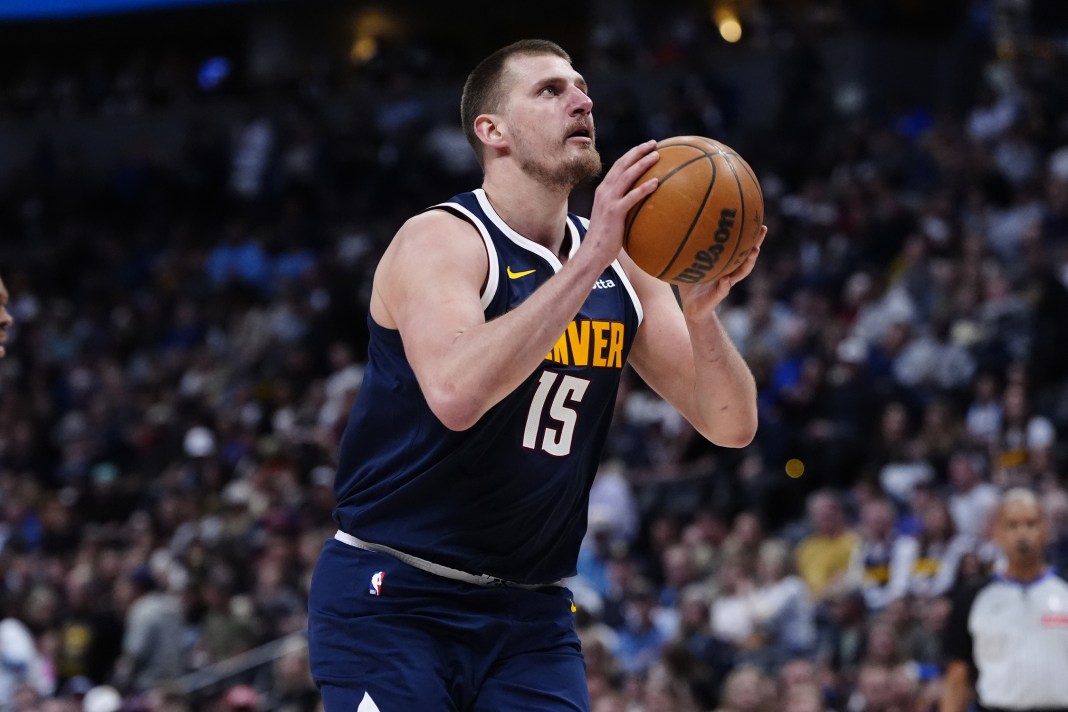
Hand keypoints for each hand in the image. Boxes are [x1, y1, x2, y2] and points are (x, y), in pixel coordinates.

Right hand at [582, 140, 659, 268]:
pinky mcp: (614, 212)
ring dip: (642, 163)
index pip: (618, 166)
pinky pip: (632, 197)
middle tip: (654, 144)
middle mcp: (604, 192)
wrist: (592, 253)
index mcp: (603, 191)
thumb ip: (622, 208)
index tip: (646, 147)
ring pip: (627, 176)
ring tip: (657, 155)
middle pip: (622, 165)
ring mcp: (608, 201)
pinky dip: (644, 188)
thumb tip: (641, 207)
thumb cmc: (605, 240)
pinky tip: (656, 182)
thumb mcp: (612, 218)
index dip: (632, 154)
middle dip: (638, 152)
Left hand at [677, 225, 766, 319]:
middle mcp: (730, 273)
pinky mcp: (717, 296)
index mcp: (725, 265)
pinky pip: (722, 290)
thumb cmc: (693, 284)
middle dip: (756, 243)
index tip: (755, 219)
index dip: (748, 235)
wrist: (692, 308)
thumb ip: (689, 249)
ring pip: (740, 273)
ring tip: (754, 251)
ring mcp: (725, 284)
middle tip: (763, 229)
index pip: (740, 247)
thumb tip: (678, 227)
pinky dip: (724, 285)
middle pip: (747, 257)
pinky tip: (726, 279)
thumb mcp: (690, 264)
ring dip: (748, 262)